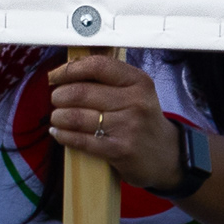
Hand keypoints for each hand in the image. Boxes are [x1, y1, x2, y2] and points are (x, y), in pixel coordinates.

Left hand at [46, 54, 185, 192]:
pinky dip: (64, 135)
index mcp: (138, 81)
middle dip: (60, 95)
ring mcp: (128, 127)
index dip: (69, 69)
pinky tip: (58, 133)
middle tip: (56, 99)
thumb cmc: (142, 119)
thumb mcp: (136, 92)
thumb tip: (67, 69)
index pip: (96, 66)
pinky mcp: (120, 150)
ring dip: (59, 116)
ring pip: (77, 116)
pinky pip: (81, 140)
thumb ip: (108, 79)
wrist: (168, 156)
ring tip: (56, 117)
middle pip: (81, 92)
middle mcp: (136, 102)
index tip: (55, 76)